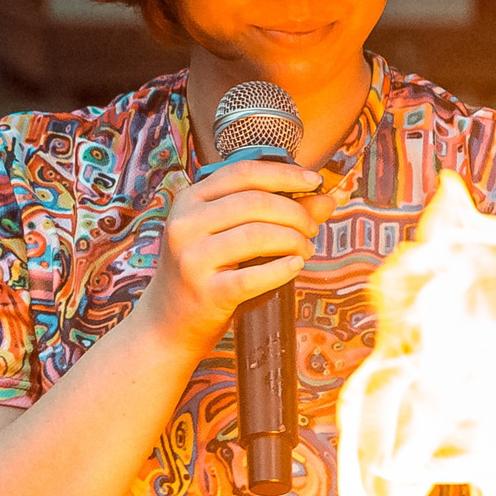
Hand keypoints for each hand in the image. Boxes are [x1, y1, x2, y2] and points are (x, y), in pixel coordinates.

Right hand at [136, 159, 333, 355]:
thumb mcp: (229, 235)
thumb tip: (327, 199)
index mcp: (190, 199)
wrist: (168, 322)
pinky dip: (282, 269)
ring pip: (257, 235)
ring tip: (306, 249)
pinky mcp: (206, 292)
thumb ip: (275, 213)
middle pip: (255, 202)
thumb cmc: (206, 273)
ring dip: (293, 240)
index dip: (284, 173)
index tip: (314, 180)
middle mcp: (186, 223)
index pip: (243, 172)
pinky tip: (295, 266)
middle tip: (312, 228)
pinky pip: (254, 276)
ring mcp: (193, 258)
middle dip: (295, 212)